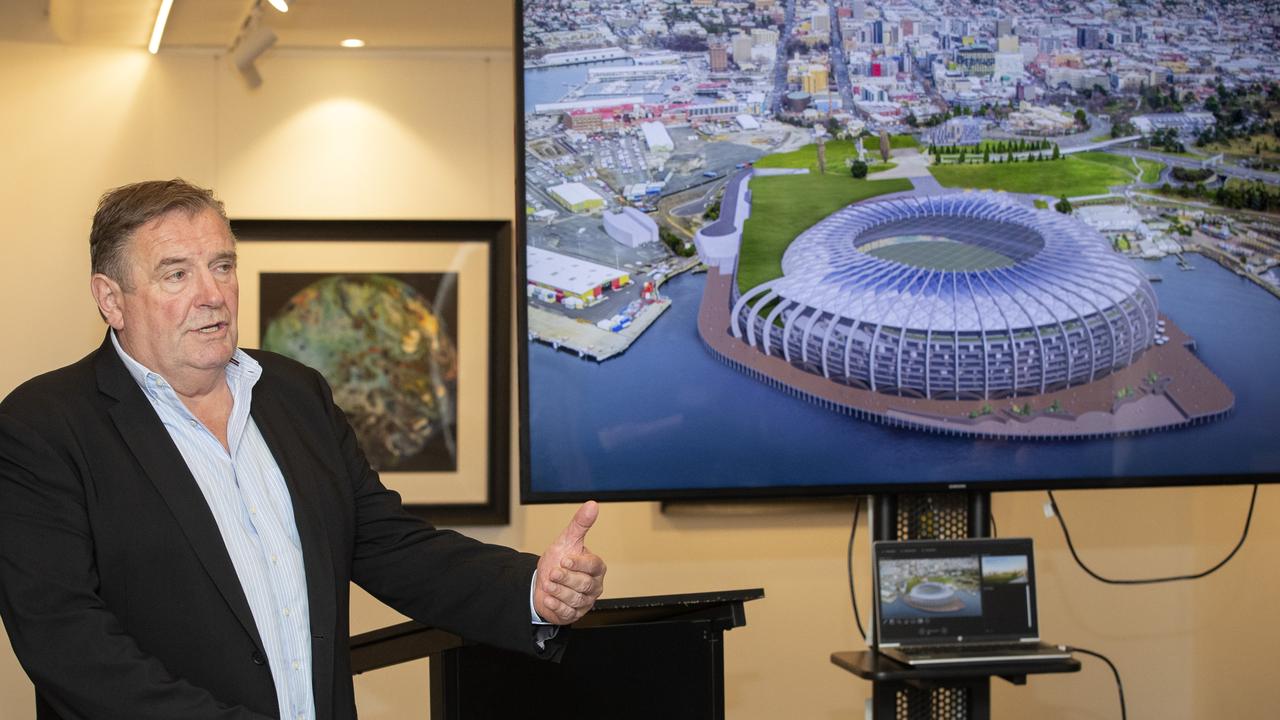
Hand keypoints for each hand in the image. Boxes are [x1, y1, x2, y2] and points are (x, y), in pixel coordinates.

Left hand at [534, 501, 605, 624]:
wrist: (542, 582)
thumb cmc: (558, 560)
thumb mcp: (567, 540)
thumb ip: (580, 523)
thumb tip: (592, 504)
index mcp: (596, 567)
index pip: (594, 566)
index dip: (579, 563)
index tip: (564, 559)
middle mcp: (594, 585)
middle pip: (584, 584)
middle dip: (566, 578)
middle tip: (553, 573)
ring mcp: (585, 601)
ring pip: (575, 598)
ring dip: (558, 591)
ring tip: (548, 584)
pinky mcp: (574, 614)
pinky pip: (568, 612)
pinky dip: (556, 605)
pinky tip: (548, 598)